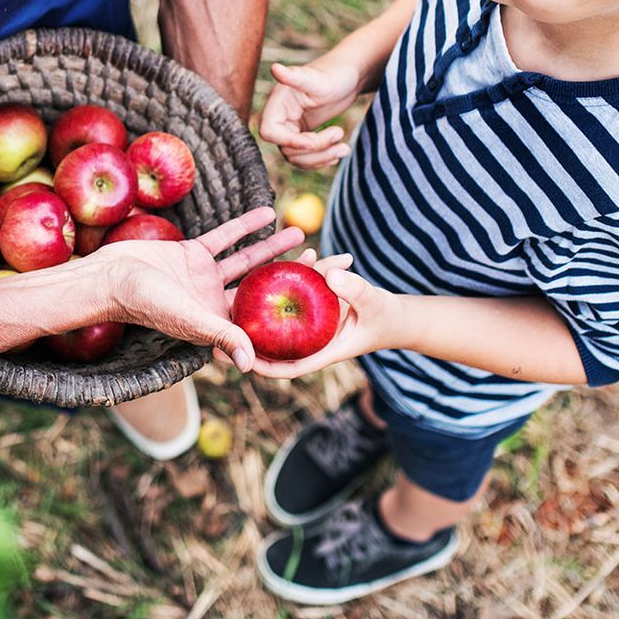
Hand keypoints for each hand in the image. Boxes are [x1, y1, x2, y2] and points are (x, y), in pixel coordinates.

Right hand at [95, 206, 305, 372]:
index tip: (320, 301)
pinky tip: (267, 213)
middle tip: (322, 264)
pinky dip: (245, 226)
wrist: (110, 277)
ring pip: (247, 261)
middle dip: (290, 277)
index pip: (262, 319)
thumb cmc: (144, 303)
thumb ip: (221, 335)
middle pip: (261, 289)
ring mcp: (204, 277)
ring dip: (273, 248)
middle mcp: (215, 301)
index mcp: (218, 323)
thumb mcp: (187, 318)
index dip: (290, 312)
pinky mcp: (193, 254)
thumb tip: (251, 365)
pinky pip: (225, 238)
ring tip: (301, 233)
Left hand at [229, 253, 407, 379]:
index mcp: (320, 350)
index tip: (234, 358)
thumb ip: (354, 289)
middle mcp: (310, 337)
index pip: (285, 365)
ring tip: (251, 281)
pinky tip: (303, 254)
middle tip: (219, 322)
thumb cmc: (388, 318)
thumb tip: (329, 273)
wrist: (398, 315)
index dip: (258, 365)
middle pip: (273, 341)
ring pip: (283, 310)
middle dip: (247, 334)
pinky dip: (297, 275)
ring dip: (269, 297)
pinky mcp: (316, 302)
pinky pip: (299, 289)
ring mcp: (311, 320)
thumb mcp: (374, 304)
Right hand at [258, 59, 360, 169]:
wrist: (348, 78)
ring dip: (322, 158)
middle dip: (314, 148)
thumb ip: (295, 78)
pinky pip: (306, 158)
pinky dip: (322, 159)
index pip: (269, 132)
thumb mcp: (316, 79)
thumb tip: (275, 67)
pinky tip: (339, 151)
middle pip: (286, 149)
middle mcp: (281, 118)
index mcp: (278, 103)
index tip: (312, 141)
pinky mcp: (303, 137)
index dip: (288, 141)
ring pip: (296, 158)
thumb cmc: (333, 74)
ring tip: (345, 148)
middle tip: (339, 133)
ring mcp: (291, 129)